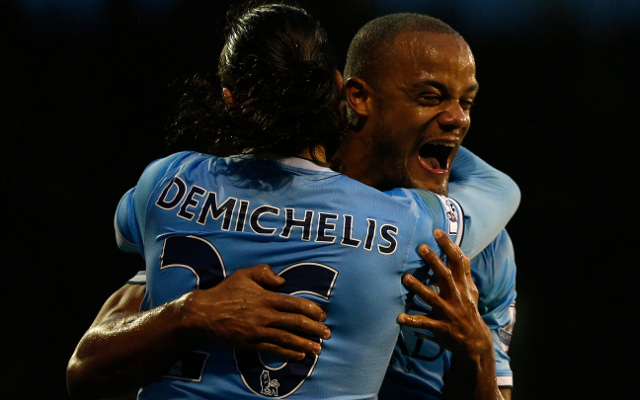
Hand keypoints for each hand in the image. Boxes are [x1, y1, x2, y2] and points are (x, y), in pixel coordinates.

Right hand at [180, 264, 330, 359]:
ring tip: (318, 348)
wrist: (203, 313)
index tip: (322, 315)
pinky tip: (300, 355)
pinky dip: (288, 352)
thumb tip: (282, 280)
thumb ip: (264, 272)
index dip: (311, 310)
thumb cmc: (225, 291)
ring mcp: (258, 331)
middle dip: (314, 329)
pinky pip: (273, 349)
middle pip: (295, 322)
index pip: (294, 304)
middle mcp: (264, 315)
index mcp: (265, 297)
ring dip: (305, 343)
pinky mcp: (251, 343)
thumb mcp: (243, 274)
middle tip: (327, 333)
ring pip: (287, 338)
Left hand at [397, 230, 491, 356]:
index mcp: (463, 286)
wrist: (475, 341)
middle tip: (421, 247)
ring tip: (405, 278)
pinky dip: (412, 321)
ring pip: (433, 298)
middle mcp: (457, 296)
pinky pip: (425, 324)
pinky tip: (399, 318)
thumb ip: (463, 271)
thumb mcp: (470, 290)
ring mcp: (449, 312)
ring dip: (419, 288)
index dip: (449, 246)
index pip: (459, 261)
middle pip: (446, 276)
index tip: (437, 232)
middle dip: (434, 261)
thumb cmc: (468, 309)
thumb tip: (456, 247)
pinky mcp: (442, 327)